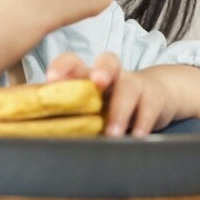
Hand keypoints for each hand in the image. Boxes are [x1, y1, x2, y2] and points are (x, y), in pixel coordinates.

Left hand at [46, 52, 199, 137]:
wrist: (158, 97)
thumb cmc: (112, 105)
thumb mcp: (91, 106)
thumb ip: (71, 114)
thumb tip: (42, 135)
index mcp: (90, 75)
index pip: (74, 62)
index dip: (63, 67)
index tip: (52, 79)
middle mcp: (113, 76)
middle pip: (109, 61)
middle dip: (102, 70)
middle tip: (97, 83)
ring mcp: (135, 84)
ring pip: (129, 88)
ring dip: (120, 110)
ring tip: (113, 133)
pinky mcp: (154, 98)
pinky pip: (149, 108)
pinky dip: (142, 124)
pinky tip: (137, 137)